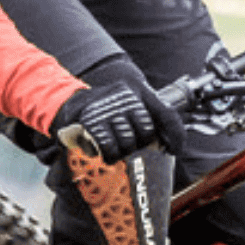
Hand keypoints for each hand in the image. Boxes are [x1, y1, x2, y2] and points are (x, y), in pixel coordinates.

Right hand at [50, 81, 183, 163]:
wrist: (69, 104)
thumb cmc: (107, 110)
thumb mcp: (131, 105)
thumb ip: (152, 118)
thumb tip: (170, 143)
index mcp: (138, 90)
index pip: (166, 113)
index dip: (176, 134)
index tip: (175, 149)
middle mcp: (125, 96)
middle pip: (146, 133)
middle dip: (138, 142)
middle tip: (125, 138)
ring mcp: (107, 108)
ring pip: (128, 143)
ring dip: (122, 150)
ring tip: (112, 141)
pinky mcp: (91, 122)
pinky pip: (110, 149)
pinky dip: (108, 154)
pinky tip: (104, 148)